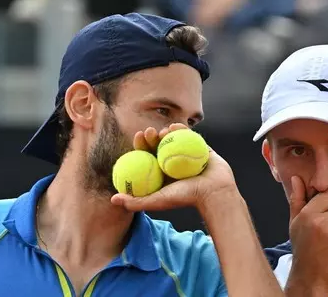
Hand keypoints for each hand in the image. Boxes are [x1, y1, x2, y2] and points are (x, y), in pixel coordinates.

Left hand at [110, 123, 237, 212]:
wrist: (214, 192)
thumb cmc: (186, 197)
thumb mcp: (158, 201)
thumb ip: (137, 201)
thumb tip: (113, 198)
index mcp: (162, 173)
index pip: (147, 156)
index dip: (140, 145)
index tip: (138, 136)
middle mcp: (173, 163)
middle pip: (158, 146)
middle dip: (152, 136)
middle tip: (149, 131)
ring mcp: (187, 155)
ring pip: (173, 140)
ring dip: (166, 132)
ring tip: (164, 131)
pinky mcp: (200, 149)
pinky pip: (190, 136)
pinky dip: (182, 129)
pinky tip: (176, 125)